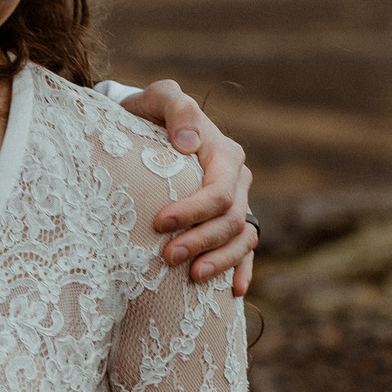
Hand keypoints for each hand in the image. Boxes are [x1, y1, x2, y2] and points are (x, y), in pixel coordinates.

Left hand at [119, 79, 258, 295]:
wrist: (145, 128)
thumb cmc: (147, 114)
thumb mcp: (158, 99)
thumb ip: (176, 109)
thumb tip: (189, 143)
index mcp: (224, 153)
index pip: (219, 191)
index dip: (194, 211)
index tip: (160, 223)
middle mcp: (237, 179)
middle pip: (232, 220)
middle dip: (202, 241)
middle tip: (168, 257)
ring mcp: (238, 202)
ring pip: (244, 239)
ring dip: (221, 261)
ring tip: (193, 279)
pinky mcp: (231, 221)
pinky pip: (246, 250)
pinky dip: (241, 270)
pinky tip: (232, 292)